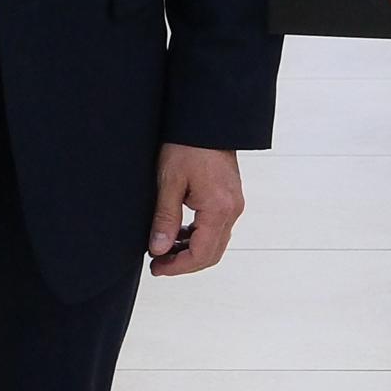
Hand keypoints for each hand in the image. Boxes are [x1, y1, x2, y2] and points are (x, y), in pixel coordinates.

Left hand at [148, 144, 244, 276]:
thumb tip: (158, 250)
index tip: (156, 268)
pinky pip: (217, 229)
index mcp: (218, 209)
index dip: (177, 267)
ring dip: (190, 251)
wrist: (208, 122)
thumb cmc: (188, 146)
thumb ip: (165, 219)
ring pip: (215, 244)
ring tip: (163, 249)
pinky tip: (179, 233)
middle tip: (157, 264)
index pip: (200, 255)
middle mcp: (232, 211)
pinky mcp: (230, 199)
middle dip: (183, 264)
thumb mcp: (170, 182)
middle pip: (211, 255)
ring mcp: (234, 205)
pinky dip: (198, 237)